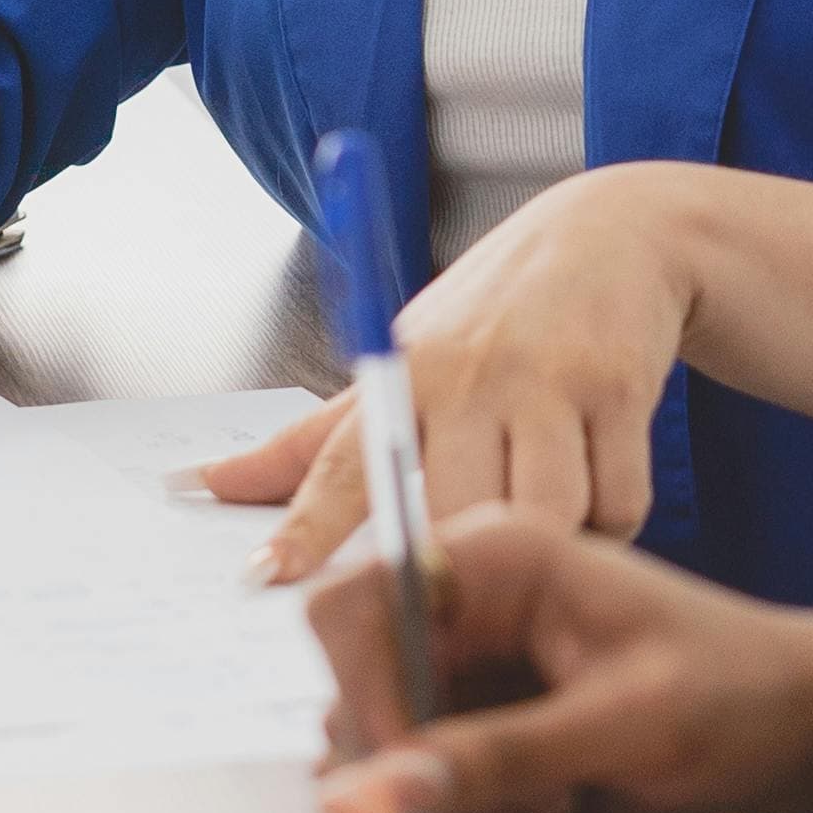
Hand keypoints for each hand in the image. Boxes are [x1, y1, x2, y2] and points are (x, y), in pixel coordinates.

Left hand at [214, 167, 694, 577]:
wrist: (613, 234)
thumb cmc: (490, 316)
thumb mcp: (397, 362)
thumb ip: (307, 444)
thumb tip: (194, 486)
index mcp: (403, 377)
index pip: (343, 463)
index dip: (307, 526)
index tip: (269, 579)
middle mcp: (467, 376)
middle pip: (455, 515)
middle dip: (465, 560)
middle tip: (474, 575)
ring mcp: (546, 381)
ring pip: (546, 518)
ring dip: (551, 541)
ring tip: (547, 523)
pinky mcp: (617, 388)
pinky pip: (617, 505)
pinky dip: (612, 520)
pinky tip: (598, 488)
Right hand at [312, 506, 812, 812]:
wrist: (811, 727)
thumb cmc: (740, 696)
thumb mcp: (622, 728)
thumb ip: (493, 760)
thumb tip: (361, 799)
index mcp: (497, 555)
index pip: (354, 608)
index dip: (362, 696)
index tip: (409, 778)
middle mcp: (471, 600)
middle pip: (357, 686)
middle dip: (405, 769)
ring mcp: (479, 660)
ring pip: (387, 745)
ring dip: (437, 802)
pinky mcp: (492, 717)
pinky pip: (431, 776)